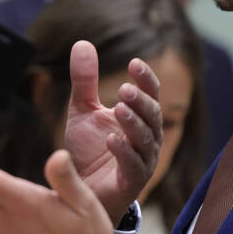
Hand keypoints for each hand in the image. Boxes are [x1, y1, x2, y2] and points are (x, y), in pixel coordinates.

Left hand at [63, 41, 161, 223]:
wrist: (79, 190)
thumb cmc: (89, 151)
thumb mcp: (82, 111)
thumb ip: (85, 81)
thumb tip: (82, 43)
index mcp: (139, 119)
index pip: (150, 94)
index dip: (145, 79)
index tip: (134, 63)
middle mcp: (147, 139)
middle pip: (152, 115)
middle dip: (140, 101)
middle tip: (124, 89)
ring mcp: (143, 161)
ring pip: (147, 139)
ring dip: (134, 123)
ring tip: (118, 109)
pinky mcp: (131, 182)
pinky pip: (133, 165)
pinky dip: (124, 151)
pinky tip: (112, 139)